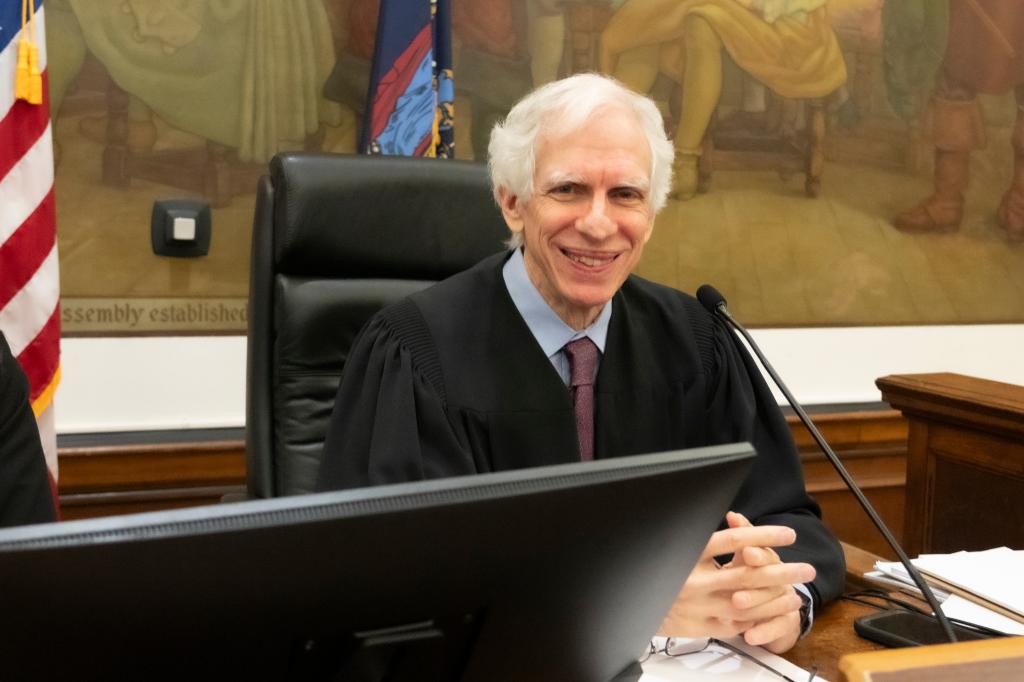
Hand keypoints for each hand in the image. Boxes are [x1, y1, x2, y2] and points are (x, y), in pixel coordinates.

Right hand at [658, 514, 813, 650]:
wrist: (636, 603)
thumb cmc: (662, 569)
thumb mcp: (679, 544)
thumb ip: (707, 536)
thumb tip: (737, 517)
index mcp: (689, 554)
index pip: (733, 541)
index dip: (763, 536)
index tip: (788, 534)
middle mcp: (693, 580)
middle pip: (747, 575)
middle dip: (781, 571)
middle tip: (806, 568)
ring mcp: (698, 606)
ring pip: (746, 604)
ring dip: (776, 599)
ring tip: (797, 592)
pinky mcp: (701, 626)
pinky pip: (737, 624)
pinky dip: (759, 618)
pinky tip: (776, 611)